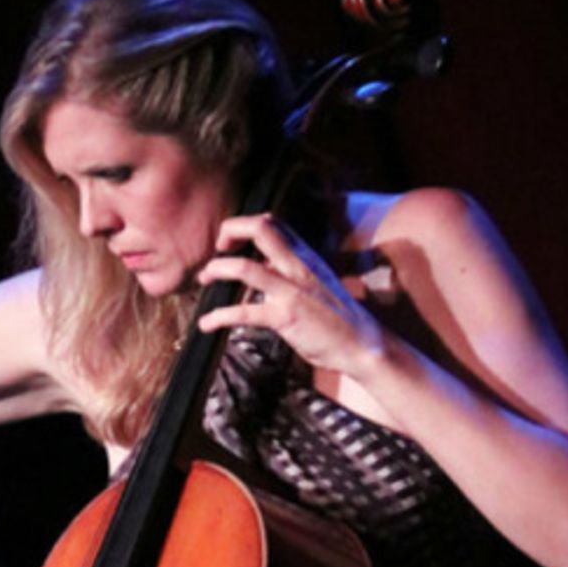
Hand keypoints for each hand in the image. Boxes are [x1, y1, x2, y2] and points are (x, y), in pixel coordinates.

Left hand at [196, 214, 385, 377]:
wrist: (363, 344)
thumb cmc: (336, 317)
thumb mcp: (315, 282)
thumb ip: (291, 270)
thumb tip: (263, 265)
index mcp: (305, 256)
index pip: (273, 222)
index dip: (246, 225)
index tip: (230, 242)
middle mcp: (298, 266)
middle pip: (261, 228)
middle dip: (230, 231)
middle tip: (217, 250)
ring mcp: (291, 291)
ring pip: (245, 268)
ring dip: (218, 269)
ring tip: (204, 278)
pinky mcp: (286, 318)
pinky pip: (245, 313)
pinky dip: (220, 316)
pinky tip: (206, 323)